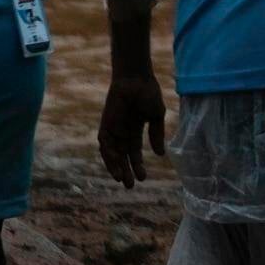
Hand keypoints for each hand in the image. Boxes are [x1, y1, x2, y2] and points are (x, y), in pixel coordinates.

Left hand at [99, 70, 170, 187]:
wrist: (136, 78)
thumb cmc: (148, 93)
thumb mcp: (156, 116)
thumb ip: (157, 134)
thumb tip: (160, 154)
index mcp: (135, 129)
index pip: (135, 152)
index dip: (138, 165)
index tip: (144, 178)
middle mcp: (122, 131)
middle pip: (123, 156)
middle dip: (126, 171)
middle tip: (130, 186)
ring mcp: (113, 128)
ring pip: (112, 153)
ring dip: (115, 166)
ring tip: (121, 179)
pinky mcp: (105, 124)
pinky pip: (104, 144)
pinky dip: (109, 155)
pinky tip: (116, 164)